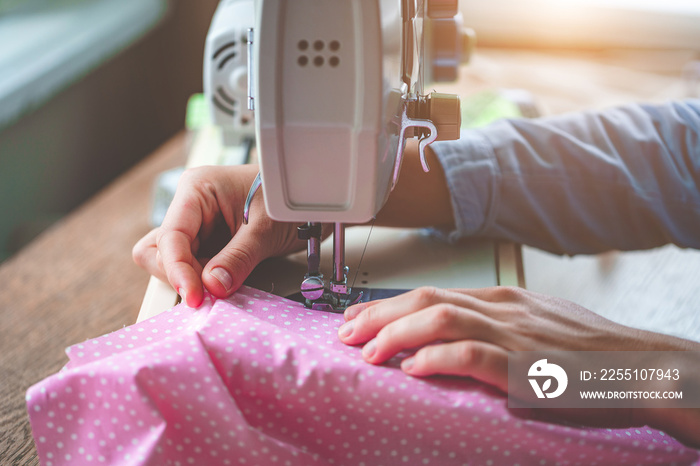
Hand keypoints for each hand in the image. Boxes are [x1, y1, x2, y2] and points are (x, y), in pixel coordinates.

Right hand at [133, 164, 308, 306]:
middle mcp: (191, 207)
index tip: (195, 296)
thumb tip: (213, 286)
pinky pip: (193, 267)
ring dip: (192, 279)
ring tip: (225, 281)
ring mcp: (198, 226)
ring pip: (172, 262)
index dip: (178, 270)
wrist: (312, 199)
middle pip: (160, 250)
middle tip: (211, 290)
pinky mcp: (209, 243)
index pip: (171, 236)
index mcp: (197, 189)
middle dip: (181, 274)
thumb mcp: (266, 229)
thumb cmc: (289, 200)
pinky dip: (205, 280)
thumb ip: (239, 258)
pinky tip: (226, 281)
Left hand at [337, 286, 699, 446]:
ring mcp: (515, 333)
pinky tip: (413, 369)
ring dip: (397, 333)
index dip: (388, 305)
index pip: (432, 292)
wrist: (639, 366)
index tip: (357, 319)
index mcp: (501, 299)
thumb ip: (493, 328)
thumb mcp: (534, 326)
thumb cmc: (586, 352)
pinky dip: (437, 357)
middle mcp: (502, 308)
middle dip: (379, 314)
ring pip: (441, 317)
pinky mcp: (528, 364)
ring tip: (367, 352)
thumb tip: (450, 339)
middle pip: (427, 298)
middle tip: (346, 333)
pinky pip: (472, 353)